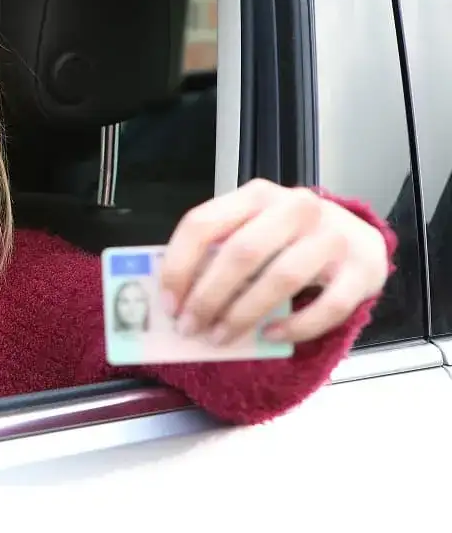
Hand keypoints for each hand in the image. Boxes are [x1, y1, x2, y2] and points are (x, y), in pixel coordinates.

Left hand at [159, 179, 389, 345]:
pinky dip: (295, 327)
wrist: (358, 237)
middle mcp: (296, 207)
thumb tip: (176, 297)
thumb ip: (218, 250)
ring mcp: (334, 237)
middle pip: (241, 254)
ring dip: (242, 315)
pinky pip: (327, 306)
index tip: (168, 304)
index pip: (202, 223)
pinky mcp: (363, 269)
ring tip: (220, 338)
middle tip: (190, 329)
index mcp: (256, 194)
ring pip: (280, 279)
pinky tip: (270, 336)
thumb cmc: (290, 238)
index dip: (178, 266)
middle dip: (207, 298)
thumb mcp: (252, 229)